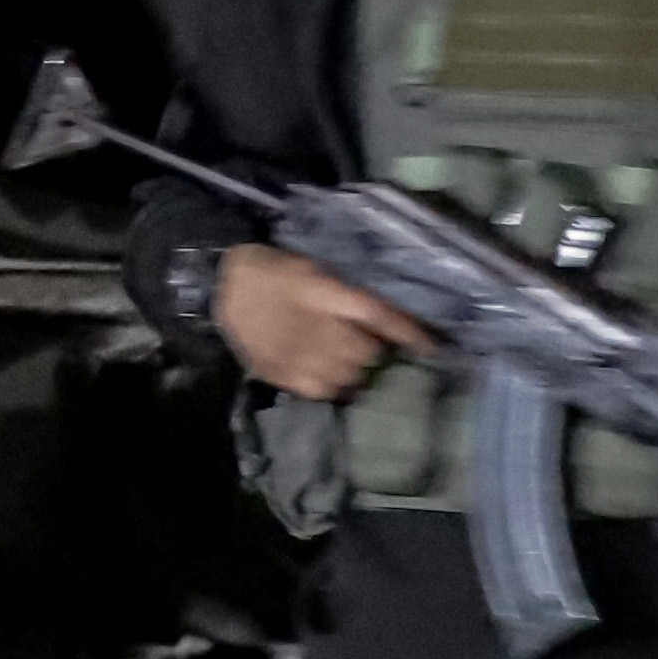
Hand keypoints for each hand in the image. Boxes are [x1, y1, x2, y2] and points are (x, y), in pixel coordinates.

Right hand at [214, 242, 428, 401]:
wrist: (223, 286)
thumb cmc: (274, 271)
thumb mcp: (315, 268)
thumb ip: (348, 292)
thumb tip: (388, 319)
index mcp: (324, 292)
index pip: (378, 316)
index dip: (409, 333)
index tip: (434, 347)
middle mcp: (316, 327)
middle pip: (368, 352)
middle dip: (373, 348)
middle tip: (361, 338)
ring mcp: (299, 356)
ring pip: (351, 374)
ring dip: (355, 367)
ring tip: (342, 355)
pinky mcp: (284, 376)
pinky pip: (326, 391)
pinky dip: (334, 384)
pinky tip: (326, 371)